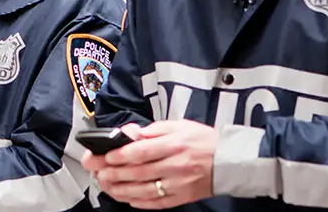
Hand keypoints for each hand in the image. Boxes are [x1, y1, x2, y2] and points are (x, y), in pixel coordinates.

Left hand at [84, 120, 218, 208]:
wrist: (229, 161)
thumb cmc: (203, 140)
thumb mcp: (180, 125)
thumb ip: (154, 130)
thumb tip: (132, 134)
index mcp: (175, 144)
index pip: (142, 151)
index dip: (121, 155)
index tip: (105, 156)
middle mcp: (175, 166)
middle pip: (138, 172)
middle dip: (114, 173)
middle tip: (98, 171)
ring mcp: (178, 185)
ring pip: (143, 190)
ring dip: (121, 189)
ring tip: (106, 185)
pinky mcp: (181, 198)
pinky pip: (156, 203)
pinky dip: (139, 202)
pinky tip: (126, 198)